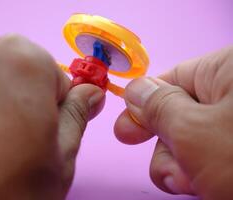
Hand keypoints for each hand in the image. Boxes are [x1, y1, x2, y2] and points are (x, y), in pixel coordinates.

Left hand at [0, 35, 104, 198]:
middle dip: (24, 98)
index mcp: (24, 61)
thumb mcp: (61, 152)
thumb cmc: (9, 190)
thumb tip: (91, 93)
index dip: (54, 104)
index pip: (55, 77)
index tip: (45, 127)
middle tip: (16, 138)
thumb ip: (78, 113)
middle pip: (18, 71)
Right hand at [114, 46, 232, 199]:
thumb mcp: (193, 131)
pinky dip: (201, 175)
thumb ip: (157, 107)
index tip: (125, 131)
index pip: (171, 80)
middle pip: (178, 115)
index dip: (143, 106)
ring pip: (191, 141)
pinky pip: (209, 156)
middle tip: (173, 172)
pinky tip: (207, 187)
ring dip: (182, 167)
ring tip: (196, 184)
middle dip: (167, 147)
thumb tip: (134, 90)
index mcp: (228, 71)